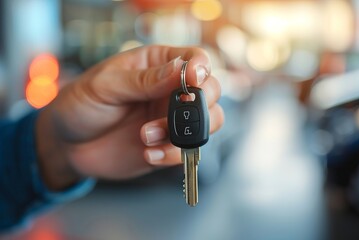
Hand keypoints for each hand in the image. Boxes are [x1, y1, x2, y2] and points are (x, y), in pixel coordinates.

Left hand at [36, 45, 223, 189]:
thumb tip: (183, 70)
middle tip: (176, 111)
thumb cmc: (82, 104)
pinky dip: (173, 154)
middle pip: (211, 90)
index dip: (201, 67)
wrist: (68, 144)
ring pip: (209, 121)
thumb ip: (144, 80)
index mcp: (157, 65)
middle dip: (200, 102)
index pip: (195, 58)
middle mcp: (170, 91)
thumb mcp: (106, 85)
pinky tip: (148, 153)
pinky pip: (187, 150)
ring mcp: (171, 119)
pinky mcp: (167, 145)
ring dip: (185, 132)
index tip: (193, 79)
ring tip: (146, 136)